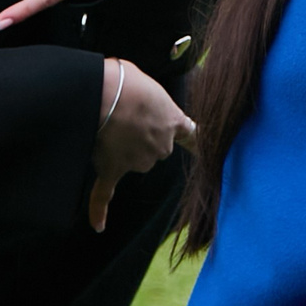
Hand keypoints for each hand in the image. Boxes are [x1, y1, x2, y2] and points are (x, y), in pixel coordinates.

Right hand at [89, 58, 194, 231]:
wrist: (106, 93)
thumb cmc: (127, 80)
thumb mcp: (148, 82)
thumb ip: (149, 99)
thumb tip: (135, 103)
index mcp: (174, 121)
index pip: (190, 134)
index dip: (194, 139)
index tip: (205, 147)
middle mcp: (161, 147)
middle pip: (155, 148)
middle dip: (141, 135)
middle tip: (124, 111)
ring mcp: (137, 161)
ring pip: (130, 160)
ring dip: (119, 147)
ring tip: (107, 121)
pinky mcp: (113, 169)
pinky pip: (106, 193)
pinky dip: (100, 210)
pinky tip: (99, 226)